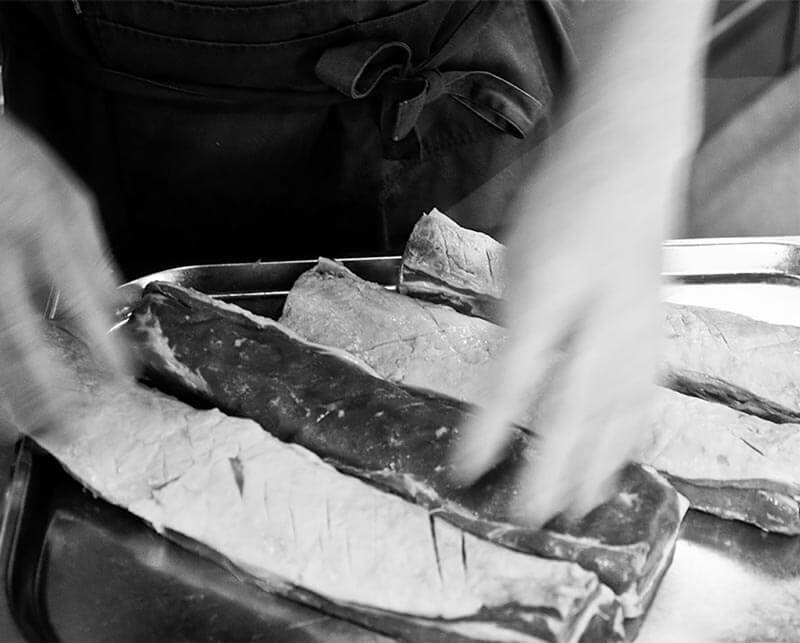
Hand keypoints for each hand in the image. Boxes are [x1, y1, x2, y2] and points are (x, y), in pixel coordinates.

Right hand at [0, 108, 131, 440]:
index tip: (126, 378)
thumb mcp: (72, 200)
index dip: (105, 345)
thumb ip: (94, 259)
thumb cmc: (8, 165)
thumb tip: (120, 307)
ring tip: (22, 431)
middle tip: (71, 430)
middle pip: (20, 339)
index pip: (81, 301)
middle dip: (47, 390)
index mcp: (42, 234)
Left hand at [450, 109, 688, 524]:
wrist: (628, 160)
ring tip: (577, 505)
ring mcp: (638, 321)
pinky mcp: (657, 327)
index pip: (516, 369)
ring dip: (597, 461)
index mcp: (552, 285)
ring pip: (619, 406)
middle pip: (577, 401)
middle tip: (531, 514)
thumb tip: (507, 384)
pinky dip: (632, 432)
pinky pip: (648, 390)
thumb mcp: (516, 251)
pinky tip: (623, 456)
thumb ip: (512, 319)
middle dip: (554, 464)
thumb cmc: (559, 202)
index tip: (467, 467)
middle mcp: (601, 311)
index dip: (491, 424)